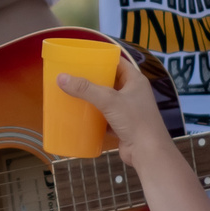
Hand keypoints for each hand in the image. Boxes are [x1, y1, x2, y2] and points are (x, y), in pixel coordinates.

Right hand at [56, 53, 171, 156]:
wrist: (148, 153)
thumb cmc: (135, 121)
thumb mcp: (109, 101)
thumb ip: (85, 89)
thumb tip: (61, 78)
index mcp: (136, 81)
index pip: (118, 63)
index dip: (103, 58)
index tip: (84, 58)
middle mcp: (133, 93)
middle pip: (110, 81)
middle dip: (93, 79)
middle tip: (73, 75)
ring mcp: (128, 110)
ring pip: (107, 100)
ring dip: (92, 98)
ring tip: (73, 93)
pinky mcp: (122, 125)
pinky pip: (105, 116)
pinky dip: (94, 115)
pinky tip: (80, 115)